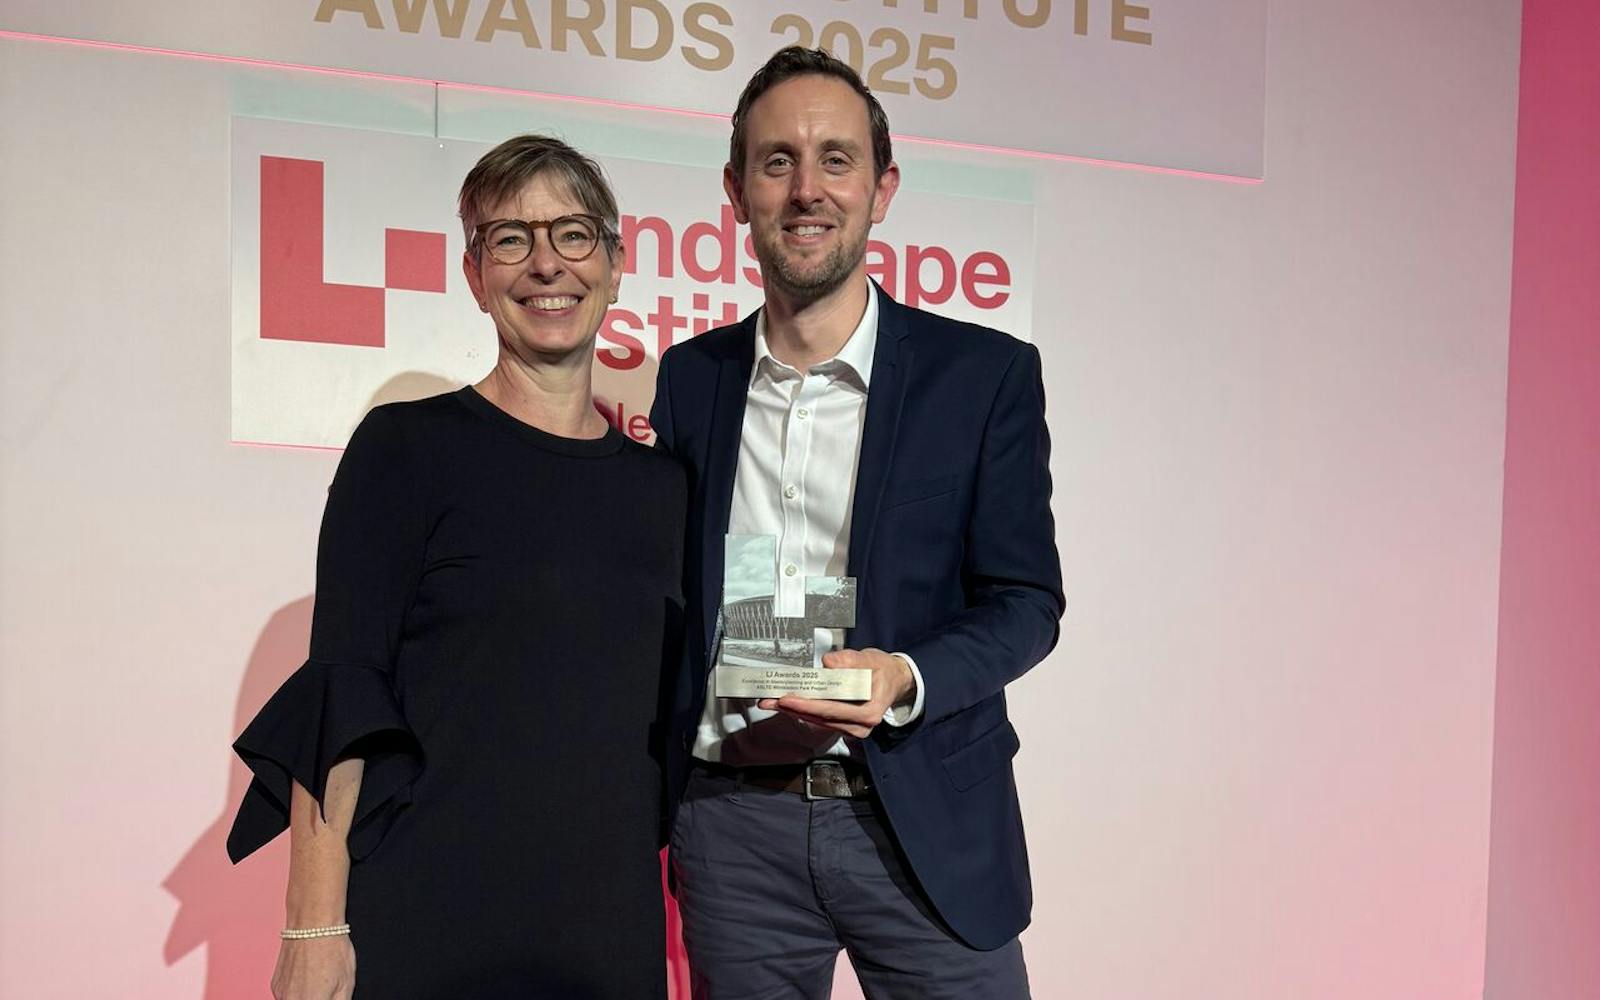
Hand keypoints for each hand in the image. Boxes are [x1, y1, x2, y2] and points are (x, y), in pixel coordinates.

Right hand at [271, 935, 355, 999]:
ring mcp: (280, 995)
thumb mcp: (346, 984)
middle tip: (325, 991)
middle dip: (316, 999)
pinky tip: (308, 979)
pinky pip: (286, 997)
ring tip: (319, 983)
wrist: (312, 924)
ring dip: (306, 998)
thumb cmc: (332, 950)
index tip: (328, 998)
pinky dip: (297, 994)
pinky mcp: (275, 986)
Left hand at [758, 647, 914, 738]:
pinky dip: (804, 711)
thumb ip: (850, 660)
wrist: (894, 681)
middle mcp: (860, 726)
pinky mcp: (844, 725)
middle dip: (793, 709)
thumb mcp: (871, 659)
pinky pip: (821, 719)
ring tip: (772, 701)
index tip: (787, 698)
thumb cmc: (884, 671)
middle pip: (820, 718)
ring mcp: (852, 728)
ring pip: (818, 721)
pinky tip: (789, 704)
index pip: (832, 710)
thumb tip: (829, 663)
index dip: (807, 705)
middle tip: (769, 701)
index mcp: (869, 712)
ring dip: (794, 711)